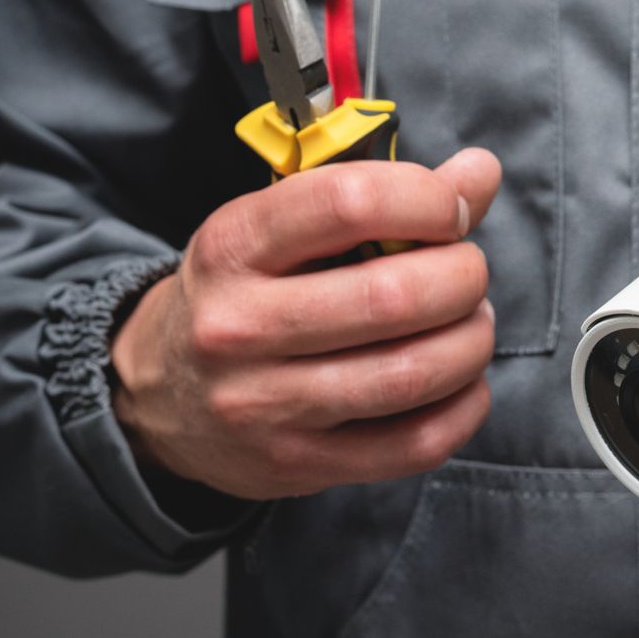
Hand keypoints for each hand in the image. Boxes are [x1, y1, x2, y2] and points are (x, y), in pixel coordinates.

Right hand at [111, 149, 501, 499]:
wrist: (158, 394)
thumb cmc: (247, 291)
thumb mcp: (282, 228)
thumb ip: (385, 195)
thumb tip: (481, 171)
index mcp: (234, 245)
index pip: (349, 201)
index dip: (427, 200)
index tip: (450, 212)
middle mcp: (239, 326)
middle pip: (394, 296)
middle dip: (463, 278)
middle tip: (467, 274)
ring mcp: (263, 406)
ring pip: (411, 373)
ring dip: (471, 342)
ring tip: (471, 324)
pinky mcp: (296, 466)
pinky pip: (415, 444)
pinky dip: (464, 406)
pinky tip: (462, 382)